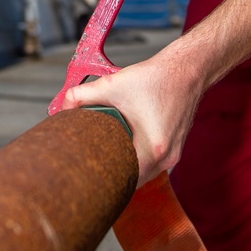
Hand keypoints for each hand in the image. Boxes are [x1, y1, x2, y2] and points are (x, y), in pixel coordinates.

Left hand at [61, 41, 204, 184]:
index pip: (125, 180)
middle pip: (134, 180)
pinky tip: (126, 147)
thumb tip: (63, 107)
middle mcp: (167, 156)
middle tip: (92, 165)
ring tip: (108, 155)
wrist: (187, 70)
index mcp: (153, 148)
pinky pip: (153, 164)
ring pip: (144, 174)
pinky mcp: (175, 148)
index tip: (88, 174)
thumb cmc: (158, 78)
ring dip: (127, 167)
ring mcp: (173, 154)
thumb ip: (81, 95)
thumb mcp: (112, 85)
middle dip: (113, 173)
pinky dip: (139, 159)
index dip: (104, 179)